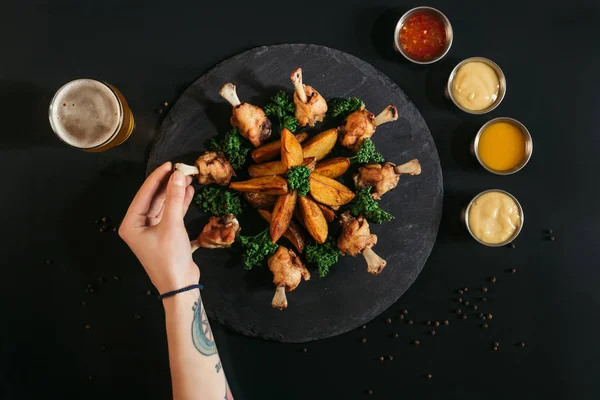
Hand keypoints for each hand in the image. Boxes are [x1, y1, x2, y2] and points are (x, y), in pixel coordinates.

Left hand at [119, 162, 198, 293]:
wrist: (180, 285)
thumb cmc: (170, 257)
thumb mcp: (172, 225)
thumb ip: (175, 198)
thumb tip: (178, 174)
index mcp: (131, 224)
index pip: (144, 194)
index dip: (157, 178)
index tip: (169, 164)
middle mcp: (138, 226)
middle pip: (153, 198)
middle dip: (168, 184)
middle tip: (181, 169)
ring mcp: (151, 230)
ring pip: (163, 205)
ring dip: (175, 193)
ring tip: (188, 178)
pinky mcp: (165, 234)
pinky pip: (171, 214)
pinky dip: (179, 204)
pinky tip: (188, 192)